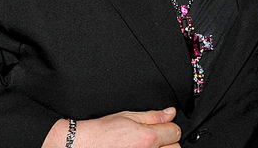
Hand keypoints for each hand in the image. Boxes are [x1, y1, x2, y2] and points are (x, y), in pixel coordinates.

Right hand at [43, 108, 180, 147]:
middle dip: (169, 142)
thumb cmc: (102, 132)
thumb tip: (170, 113)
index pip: (175, 132)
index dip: (170, 127)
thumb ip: (152, 116)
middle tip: (156, 139)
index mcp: (147, 138)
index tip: (165, 127)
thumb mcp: (128, 116)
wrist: (82, 145)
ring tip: (147, 146)